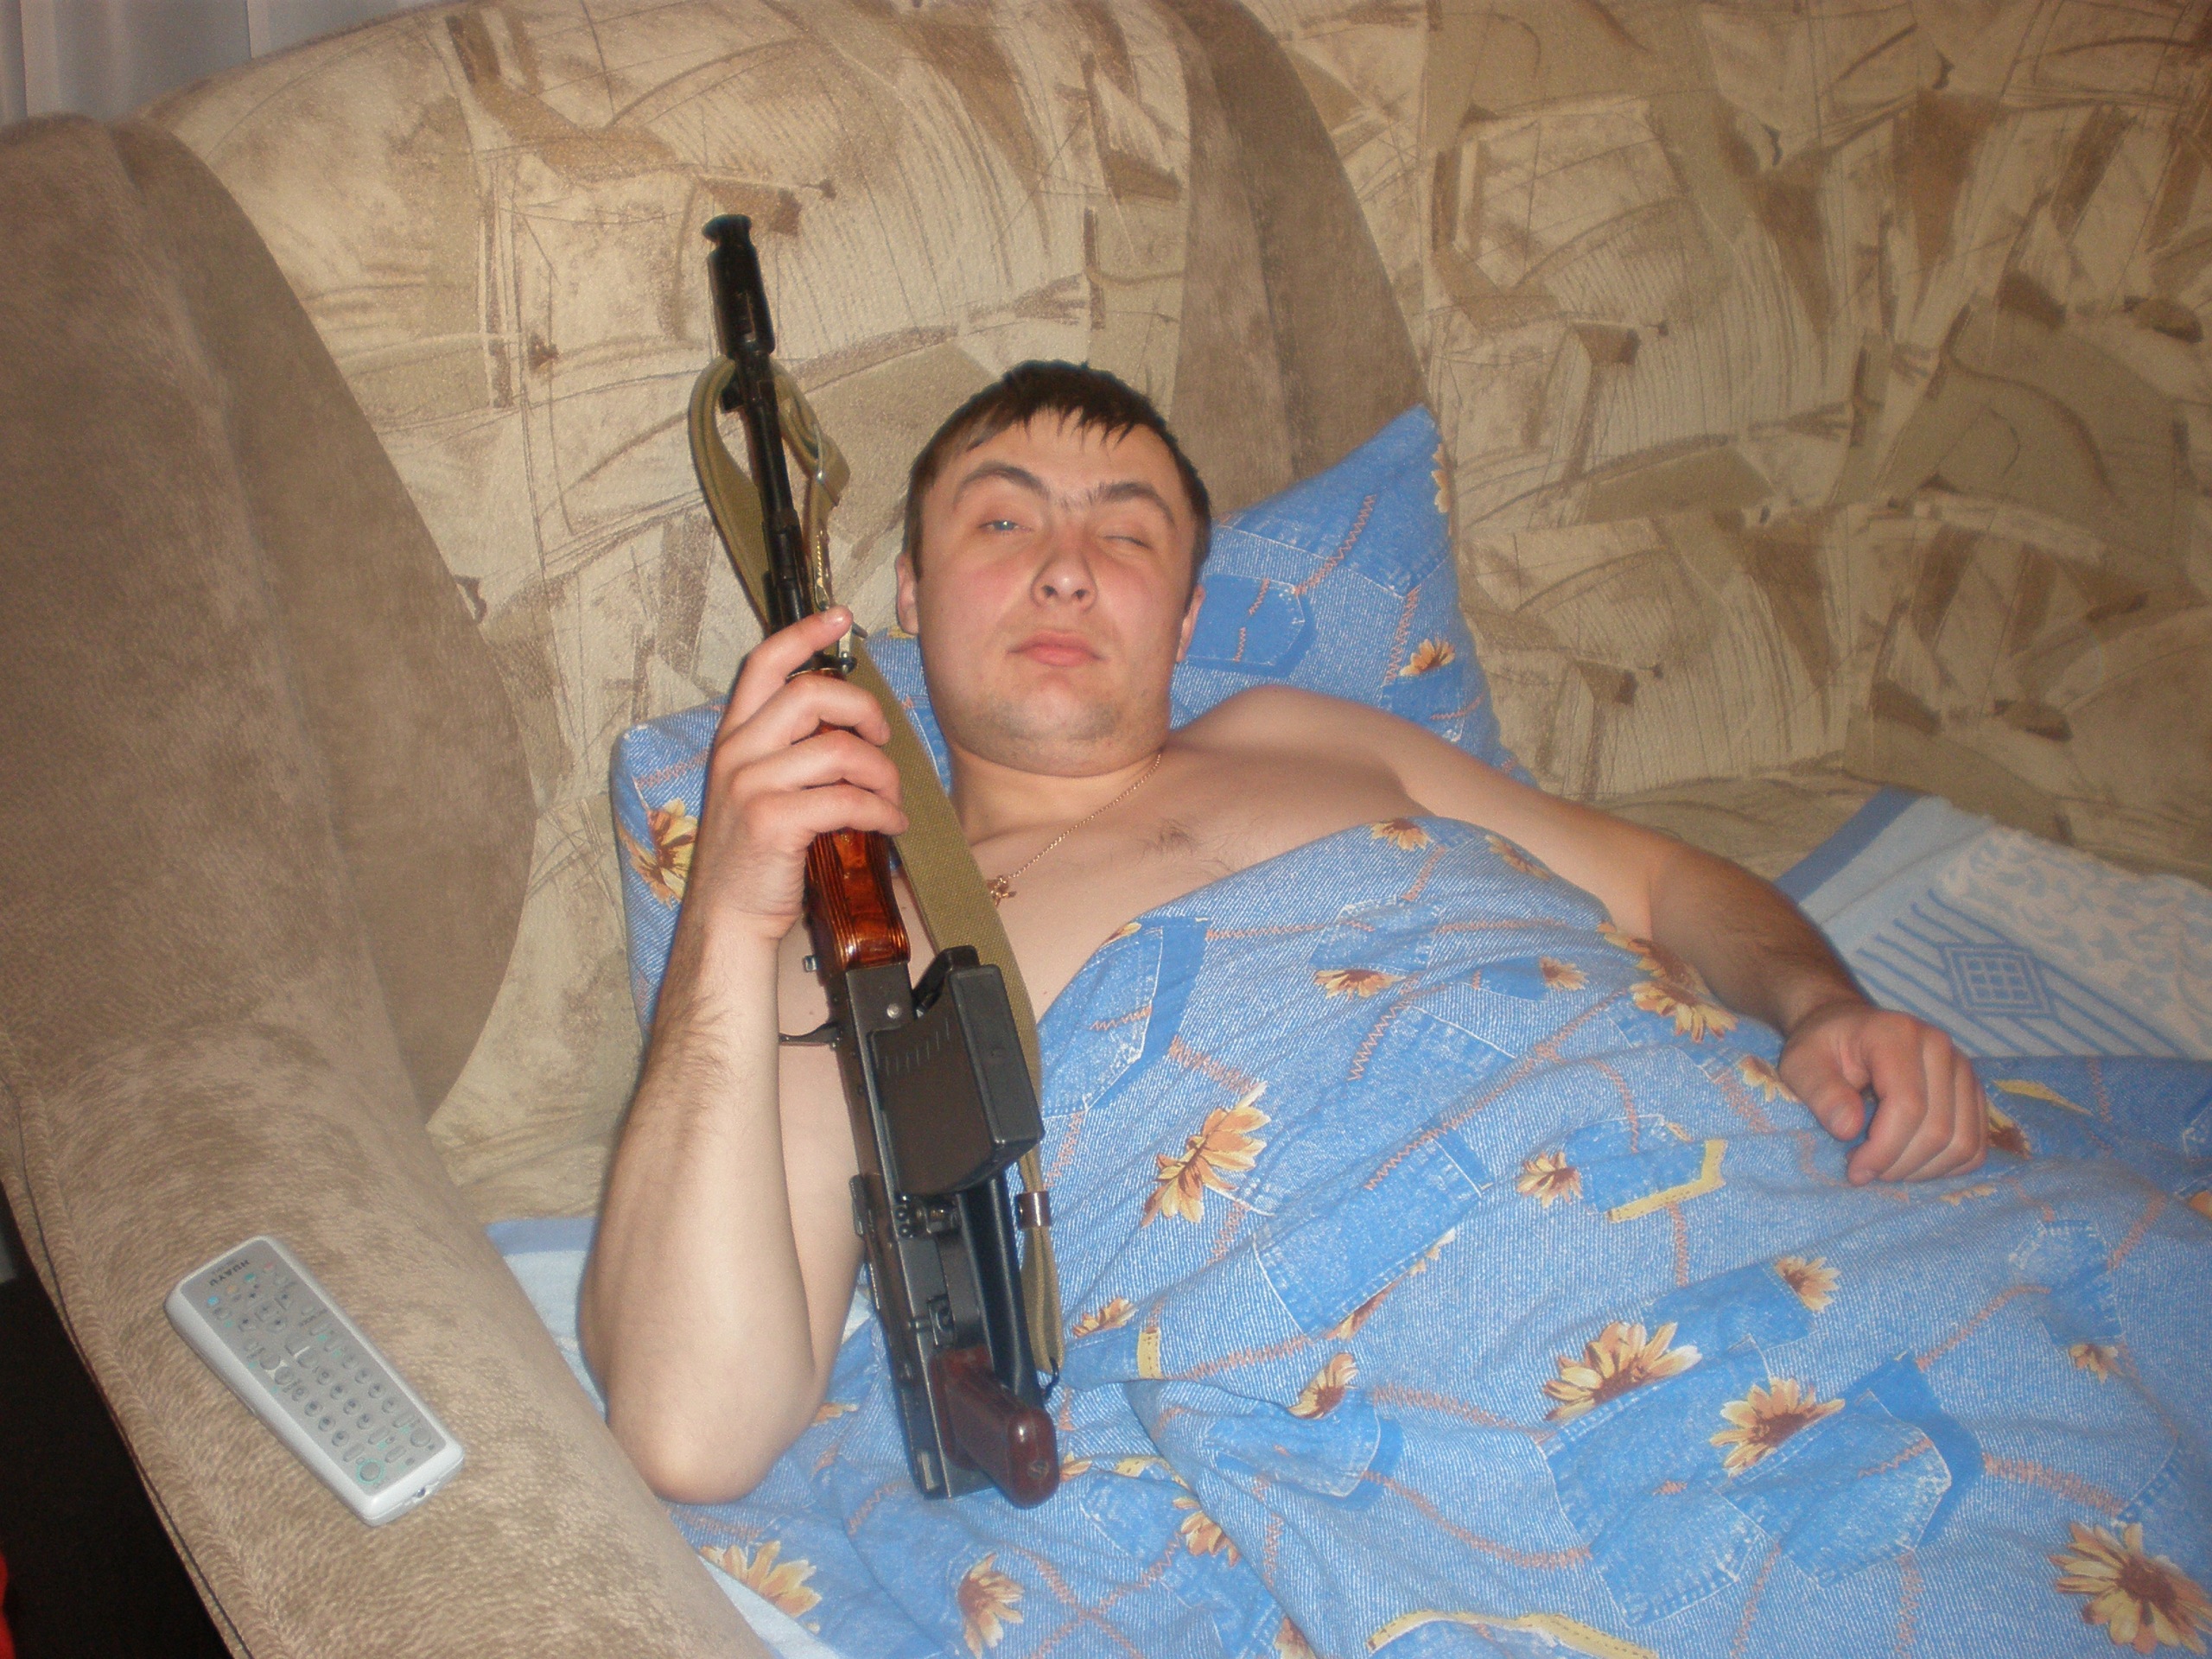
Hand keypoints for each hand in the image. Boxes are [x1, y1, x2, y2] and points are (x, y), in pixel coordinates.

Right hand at [679, 608, 908, 945]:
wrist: (728, 918)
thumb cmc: (756, 856)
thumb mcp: (759, 790)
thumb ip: (790, 753)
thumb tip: (851, 730)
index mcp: (733, 738)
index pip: (763, 664)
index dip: (803, 634)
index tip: (839, 616)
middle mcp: (737, 753)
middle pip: (810, 693)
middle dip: (862, 708)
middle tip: (882, 734)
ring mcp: (751, 786)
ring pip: (839, 750)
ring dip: (882, 772)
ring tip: (892, 796)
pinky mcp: (773, 821)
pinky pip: (847, 800)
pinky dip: (882, 811)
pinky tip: (891, 825)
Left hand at [1778, 999, 1986, 1184]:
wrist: (1847, 1027)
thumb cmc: (1822, 1047)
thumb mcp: (1801, 1064)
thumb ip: (1820, 1092)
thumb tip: (1848, 1129)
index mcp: (1898, 1035)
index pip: (1908, 1106)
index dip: (1884, 1149)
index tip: (1855, 1170)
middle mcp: (1940, 1047)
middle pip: (1939, 1130)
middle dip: (1900, 1165)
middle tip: (1865, 1171)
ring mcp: (1963, 1069)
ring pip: (1964, 1143)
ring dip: (1924, 1170)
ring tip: (1885, 1166)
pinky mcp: (1972, 1091)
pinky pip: (1976, 1145)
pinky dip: (1946, 1166)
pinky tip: (1910, 1164)